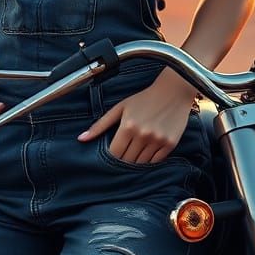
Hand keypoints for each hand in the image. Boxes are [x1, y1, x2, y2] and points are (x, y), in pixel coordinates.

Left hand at [77, 70, 194, 164]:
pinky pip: (156, 161)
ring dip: (136, 161)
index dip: (112, 156)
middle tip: (124, 153)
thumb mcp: (120, 108)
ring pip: (141, 163)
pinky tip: (147, 151)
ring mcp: (158, 140)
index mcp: (128, 126)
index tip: (113, 153)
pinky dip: (150, 160)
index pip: (115, 153)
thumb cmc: (144, 99)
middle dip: (123, 160)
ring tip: (135, 152)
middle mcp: (143, 135)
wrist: (174, 91)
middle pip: (128, 160)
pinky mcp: (170, 144)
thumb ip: (100, 125)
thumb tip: (81, 139)